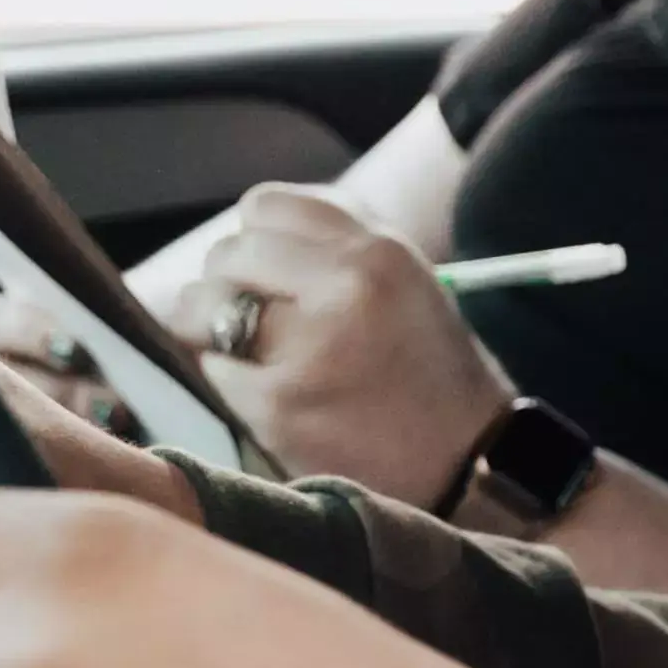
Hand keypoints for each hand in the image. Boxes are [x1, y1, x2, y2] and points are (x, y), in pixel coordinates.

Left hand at [173, 185, 510, 507]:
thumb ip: (337, 245)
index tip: (267, 271)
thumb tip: (250, 230)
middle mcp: (343, 286)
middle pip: (227, 254)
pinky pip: (213, 370)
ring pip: (201, 306)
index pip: (263, 206)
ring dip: (211, 329)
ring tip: (248, 353)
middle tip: (257, 322)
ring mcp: (306, 346)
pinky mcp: (277, 404)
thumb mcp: (406, 281)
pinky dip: (229, 382)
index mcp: (378, 250)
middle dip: (229, 287)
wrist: (466, 462)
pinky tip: (267, 396)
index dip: (255, 240)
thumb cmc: (431, 370)